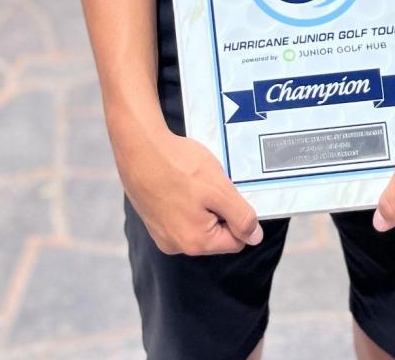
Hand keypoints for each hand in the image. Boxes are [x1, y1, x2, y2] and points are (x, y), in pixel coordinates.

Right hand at [113, 123, 263, 255]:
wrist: (139, 148)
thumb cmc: (179, 167)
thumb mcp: (219, 189)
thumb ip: (240, 216)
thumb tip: (255, 238)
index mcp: (197, 243)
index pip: (236, 240)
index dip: (239, 215)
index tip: (229, 191)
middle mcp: (177, 245)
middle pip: (215, 234)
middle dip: (219, 209)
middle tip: (212, 182)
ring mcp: (161, 234)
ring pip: (197, 223)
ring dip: (203, 204)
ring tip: (194, 179)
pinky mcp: (152, 220)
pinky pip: (180, 216)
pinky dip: (185, 200)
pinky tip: (180, 180)